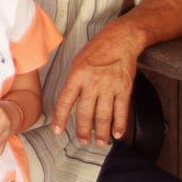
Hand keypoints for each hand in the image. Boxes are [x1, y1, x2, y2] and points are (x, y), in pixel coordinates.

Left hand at [52, 22, 138, 145]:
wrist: (121, 39)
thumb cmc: (98, 48)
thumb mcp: (78, 61)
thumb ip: (74, 81)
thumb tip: (69, 102)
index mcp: (78, 75)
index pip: (65, 101)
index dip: (60, 118)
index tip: (57, 130)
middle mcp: (93, 82)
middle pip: (85, 113)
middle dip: (83, 130)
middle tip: (82, 140)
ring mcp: (109, 86)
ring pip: (104, 115)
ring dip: (101, 132)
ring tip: (100, 142)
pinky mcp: (124, 88)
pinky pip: (121, 110)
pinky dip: (120, 124)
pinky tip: (117, 133)